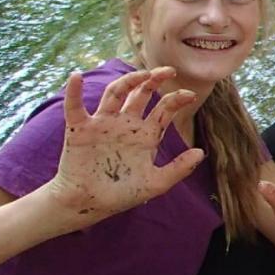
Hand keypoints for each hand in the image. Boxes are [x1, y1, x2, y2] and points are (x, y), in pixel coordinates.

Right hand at [46, 68, 203, 222]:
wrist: (89, 204)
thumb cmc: (122, 194)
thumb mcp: (155, 183)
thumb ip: (179, 168)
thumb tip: (201, 153)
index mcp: (145, 134)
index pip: (164, 109)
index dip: (177, 99)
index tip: (191, 95)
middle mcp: (126, 124)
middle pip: (141, 93)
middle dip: (154, 79)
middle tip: (169, 70)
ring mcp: (103, 124)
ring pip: (115, 93)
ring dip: (127, 81)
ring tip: (141, 73)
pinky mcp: (80, 129)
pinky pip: (75, 106)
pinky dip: (74, 91)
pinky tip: (77, 76)